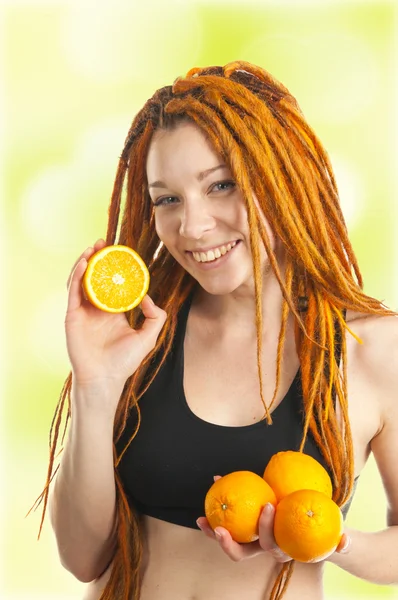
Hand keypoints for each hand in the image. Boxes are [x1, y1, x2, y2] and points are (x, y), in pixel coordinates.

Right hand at [65, 239, 166, 396]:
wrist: (105, 379)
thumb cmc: (124, 362)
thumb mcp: (148, 337)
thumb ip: (155, 317)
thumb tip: (148, 296)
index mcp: (112, 312)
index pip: (112, 283)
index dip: (114, 268)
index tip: (120, 252)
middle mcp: (96, 309)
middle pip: (95, 277)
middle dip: (98, 259)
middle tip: (104, 243)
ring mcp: (83, 312)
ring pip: (81, 280)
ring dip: (85, 262)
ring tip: (93, 247)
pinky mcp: (72, 316)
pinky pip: (73, 291)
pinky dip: (77, 275)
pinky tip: (84, 263)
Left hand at [196, 476, 351, 562]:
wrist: (316, 531)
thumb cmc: (326, 530)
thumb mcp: (338, 537)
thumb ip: (343, 541)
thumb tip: (345, 540)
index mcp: (282, 550)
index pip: (269, 545)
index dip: (265, 529)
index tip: (267, 505)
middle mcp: (265, 548)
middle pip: (241, 553)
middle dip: (227, 544)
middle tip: (217, 527)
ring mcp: (253, 538)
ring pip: (230, 541)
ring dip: (213, 530)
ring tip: (201, 517)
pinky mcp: (247, 526)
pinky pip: (230, 520)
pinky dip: (221, 503)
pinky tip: (217, 479)